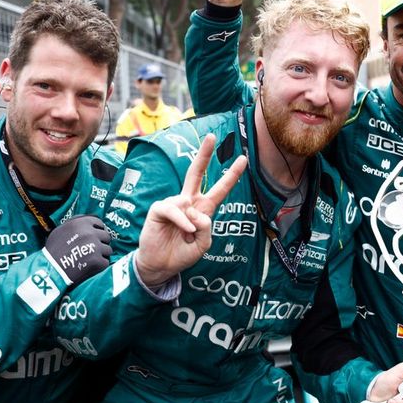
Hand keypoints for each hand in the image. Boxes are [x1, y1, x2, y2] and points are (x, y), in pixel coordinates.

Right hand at [44, 215, 111, 285]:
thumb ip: (77, 221)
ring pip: (108, 249)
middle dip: (100, 242)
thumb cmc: (54, 250)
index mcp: (81, 223)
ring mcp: (95, 247)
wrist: (50, 270)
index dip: (97, 230)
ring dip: (101, 254)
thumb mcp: (61, 229)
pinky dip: (100, 265)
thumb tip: (94, 218)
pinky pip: (105, 262)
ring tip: (89, 259)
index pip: (99, 223)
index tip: (93, 237)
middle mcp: (90, 233)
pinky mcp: (98, 261)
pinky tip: (89, 267)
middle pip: (106, 236)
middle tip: (90, 250)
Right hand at [134, 134, 247, 285]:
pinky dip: (182, 222)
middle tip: (211, 136)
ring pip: (190, 205)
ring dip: (192, 225)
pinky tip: (184, 231)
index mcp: (202, 209)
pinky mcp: (159, 209)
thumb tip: (196, 212)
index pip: (219, 189)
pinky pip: (175, 210)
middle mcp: (188, 202)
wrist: (161, 266)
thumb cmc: (182, 253)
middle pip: (196, 173)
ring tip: (186, 237)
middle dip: (204, 154)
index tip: (243, 159)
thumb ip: (207, 229)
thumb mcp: (203, 245)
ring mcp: (173, 204)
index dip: (231, 175)